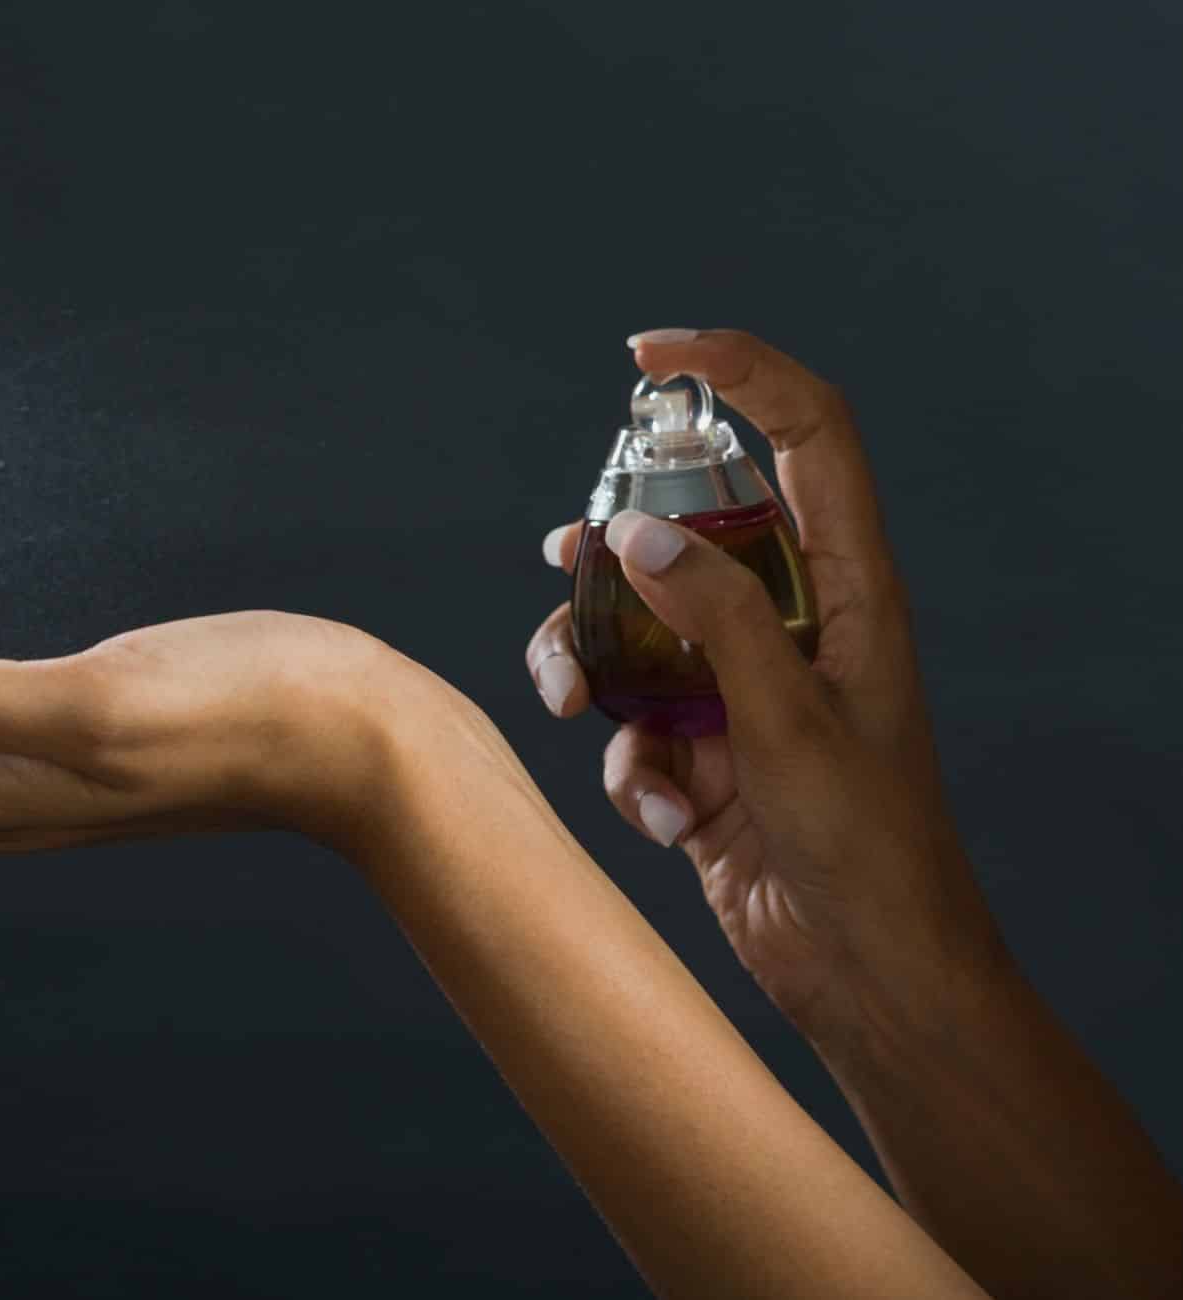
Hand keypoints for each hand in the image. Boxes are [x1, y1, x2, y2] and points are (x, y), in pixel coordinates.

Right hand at [526, 328, 1002, 1042]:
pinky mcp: (701, 753)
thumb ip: (717, 619)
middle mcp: (791, 624)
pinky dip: (627, 768)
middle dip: (612, 551)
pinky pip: (633, 725)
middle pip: (687, 529)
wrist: (864, 974)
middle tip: (566, 562)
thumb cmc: (865, 847)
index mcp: (846, 590)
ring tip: (575, 705)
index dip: (739, 372)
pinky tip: (661, 817)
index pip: (806, 435)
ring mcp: (741, 689)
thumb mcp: (789, 724)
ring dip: (590, 664)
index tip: (648, 356)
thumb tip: (636, 537)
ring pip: (635, 629)